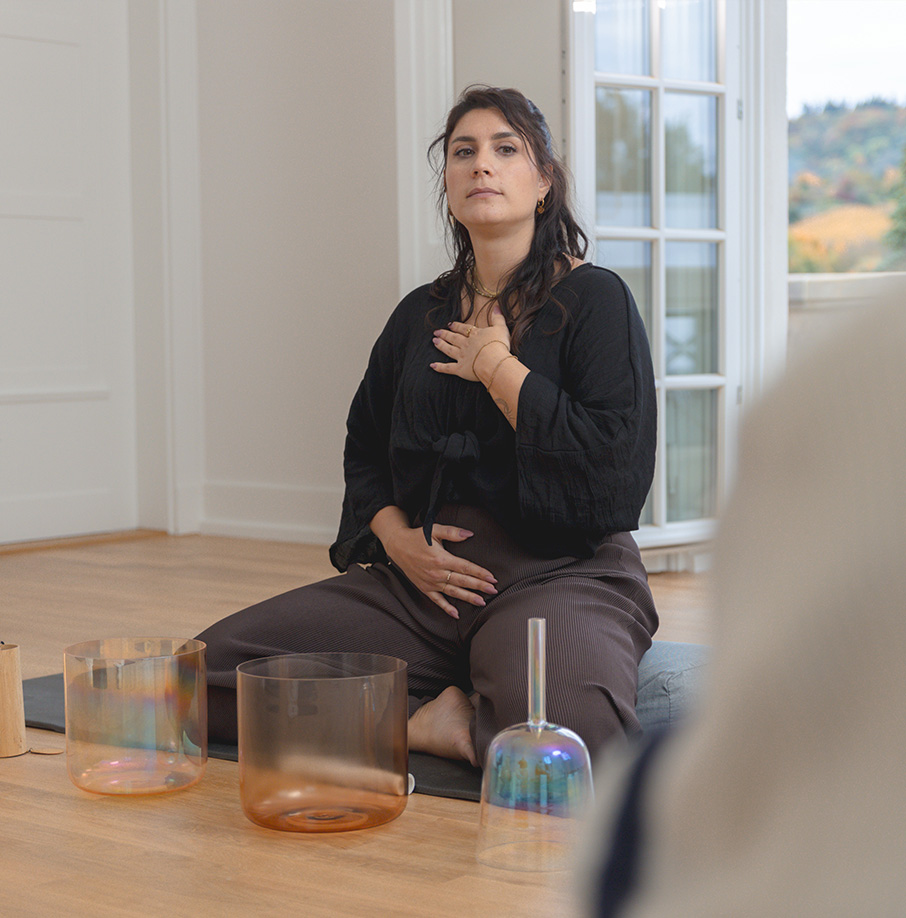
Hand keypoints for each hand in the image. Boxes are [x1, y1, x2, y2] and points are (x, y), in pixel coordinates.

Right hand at [382, 524, 497, 618]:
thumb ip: (453, 532)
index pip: (466, 567)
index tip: (492, 578)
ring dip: (468, 598)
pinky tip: (456, 614)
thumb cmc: (417, 537)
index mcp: (441, 558)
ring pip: (453, 592)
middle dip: (479, 586)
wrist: (397, 546)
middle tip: (493, 591)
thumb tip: (469, 534)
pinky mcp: (424, 588)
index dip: (480, 573)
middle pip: (462, 581)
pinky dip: (446, 608)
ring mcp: (431, 582)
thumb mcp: (434, 530)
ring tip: (481, 602)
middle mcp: (437, 572)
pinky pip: (437, 600)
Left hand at [430, 306, 510, 382]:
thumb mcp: (501, 328)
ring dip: (441, 345)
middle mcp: (466, 344)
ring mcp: (461, 356)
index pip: (464, 329)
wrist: (494, 361)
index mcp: (475, 335)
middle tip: (436, 332)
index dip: (456, 326)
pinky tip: (432, 365)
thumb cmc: (499, 345)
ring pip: (449, 349)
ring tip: (434, 341)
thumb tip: (497, 307)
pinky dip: (439, 367)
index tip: (450, 324)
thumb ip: (498, 318)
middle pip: (453, 338)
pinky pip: (447, 368)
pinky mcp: (460, 369)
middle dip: (445, 334)